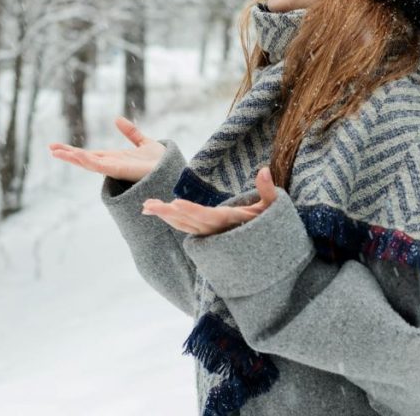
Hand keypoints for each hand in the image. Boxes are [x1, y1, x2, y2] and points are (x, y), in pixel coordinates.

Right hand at [48, 116, 165, 182]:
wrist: (173, 171)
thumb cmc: (161, 163)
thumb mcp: (144, 142)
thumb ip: (131, 132)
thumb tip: (117, 119)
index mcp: (114, 158)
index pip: (90, 154)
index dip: (74, 151)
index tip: (57, 146)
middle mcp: (112, 164)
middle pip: (85, 159)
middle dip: (68, 154)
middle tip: (50, 148)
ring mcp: (115, 168)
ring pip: (88, 163)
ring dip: (72, 157)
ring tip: (55, 151)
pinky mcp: (121, 171)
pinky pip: (102, 166)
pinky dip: (89, 160)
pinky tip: (77, 155)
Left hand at [141, 165, 277, 235]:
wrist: (264, 249)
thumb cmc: (269, 224)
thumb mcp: (273, 207)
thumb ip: (268, 190)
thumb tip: (264, 170)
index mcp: (228, 221)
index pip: (207, 216)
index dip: (191, 210)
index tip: (176, 204)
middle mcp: (215, 229)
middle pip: (188, 221)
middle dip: (168, 213)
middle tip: (148, 205)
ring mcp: (208, 233)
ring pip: (182, 225)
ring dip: (164, 216)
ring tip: (146, 206)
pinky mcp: (204, 233)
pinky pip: (184, 227)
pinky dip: (170, 219)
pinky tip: (156, 210)